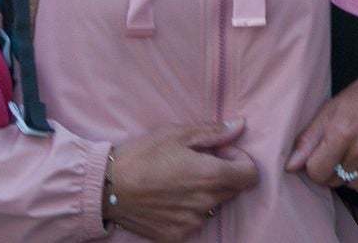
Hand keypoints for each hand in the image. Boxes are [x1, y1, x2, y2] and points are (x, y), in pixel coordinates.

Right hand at [107, 119, 259, 240]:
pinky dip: (188, 209)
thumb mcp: (177, 134)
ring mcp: (192, 223)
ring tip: (177, 180)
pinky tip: (167, 197)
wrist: (107, 187)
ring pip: (213, 206)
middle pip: (233, 190)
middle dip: (222, 174)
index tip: (221, 153)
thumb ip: (213, 132)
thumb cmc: (142, 155)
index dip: (240, 160)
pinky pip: (194, 220)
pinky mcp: (177, 235)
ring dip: (205, 193)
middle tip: (195, 162)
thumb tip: (240, 126)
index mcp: (211, 176)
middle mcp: (206, 204)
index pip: (250, 175)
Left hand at [286, 56, 357, 192]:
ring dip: (353, 174)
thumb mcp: (334, 106)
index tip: (320, 156)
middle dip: (333, 169)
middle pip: (334, 180)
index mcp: (343, 129)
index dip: (314, 166)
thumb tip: (290, 166)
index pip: (316, 171)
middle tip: (342, 149)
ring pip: (355, 186)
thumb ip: (309, 138)